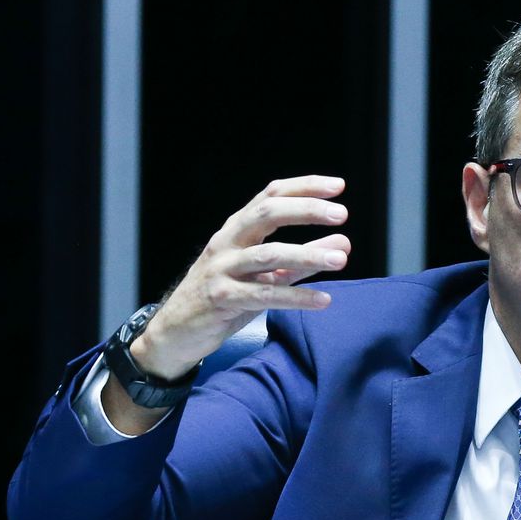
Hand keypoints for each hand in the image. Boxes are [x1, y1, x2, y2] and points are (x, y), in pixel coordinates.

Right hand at [131, 175, 351, 379]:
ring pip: (268, 255)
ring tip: (341, 259)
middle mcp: (228, 242)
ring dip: (308, 255)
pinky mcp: (221, 298)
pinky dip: (296, 297)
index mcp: (238, 230)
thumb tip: (344, 243)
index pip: (271, 196)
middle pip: (267, 214)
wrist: (176, 332)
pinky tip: (323, 300)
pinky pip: (265, 295)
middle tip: (342, 214)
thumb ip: (303, 260)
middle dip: (306, 210)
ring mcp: (222, 269)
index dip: (305, 187)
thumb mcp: (267, 275)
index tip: (339, 187)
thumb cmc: (224, 296)